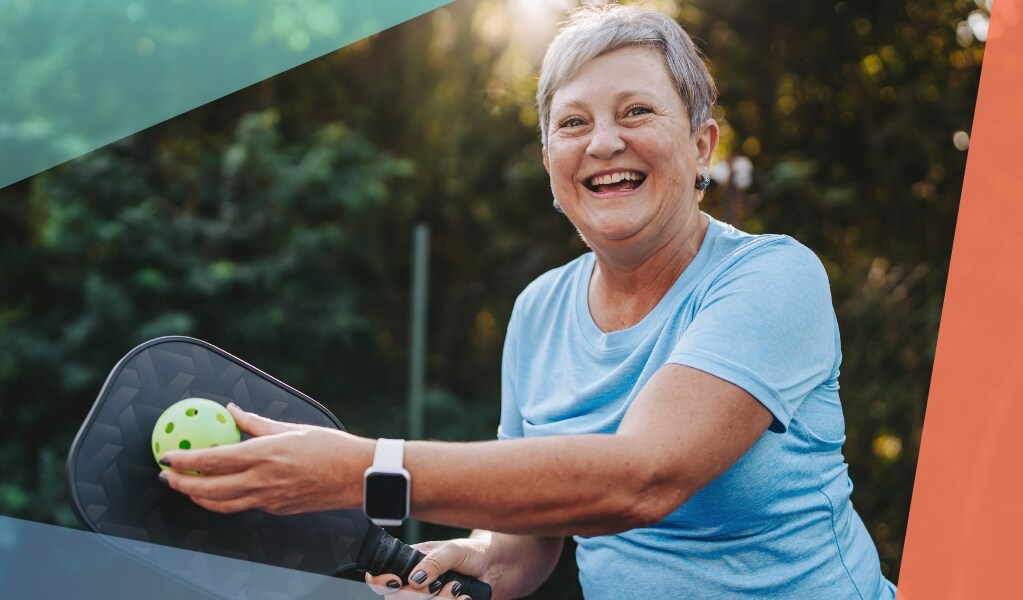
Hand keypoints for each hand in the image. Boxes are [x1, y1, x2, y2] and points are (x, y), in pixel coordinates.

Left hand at [158, 403, 371, 513]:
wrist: (356, 476)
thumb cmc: (330, 447)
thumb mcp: (291, 428)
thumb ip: (255, 422)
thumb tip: (231, 410)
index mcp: (264, 455)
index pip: (212, 460)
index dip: (184, 460)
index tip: (166, 455)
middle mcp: (262, 480)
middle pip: (208, 489)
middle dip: (181, 484)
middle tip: (167, 476)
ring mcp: (268, 499)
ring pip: (221, 505)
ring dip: (198, 498)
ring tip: (187, 488)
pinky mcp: (276, 509)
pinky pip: (242, 506)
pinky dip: (224, 500)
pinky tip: (220, 491)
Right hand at [365, 538, 489, 599]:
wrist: (495, 568)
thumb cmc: (473, 553)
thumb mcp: (453, 550)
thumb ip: (434, 561)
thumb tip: (414, 578)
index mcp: (410, 564)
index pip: (382, 577)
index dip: (382, 582)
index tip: (396, 582)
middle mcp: (414, 584)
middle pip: (397, 598)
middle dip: (419, 595)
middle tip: (442, 585)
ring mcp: (427, 598)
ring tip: (457, 589)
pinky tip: (462, 598)